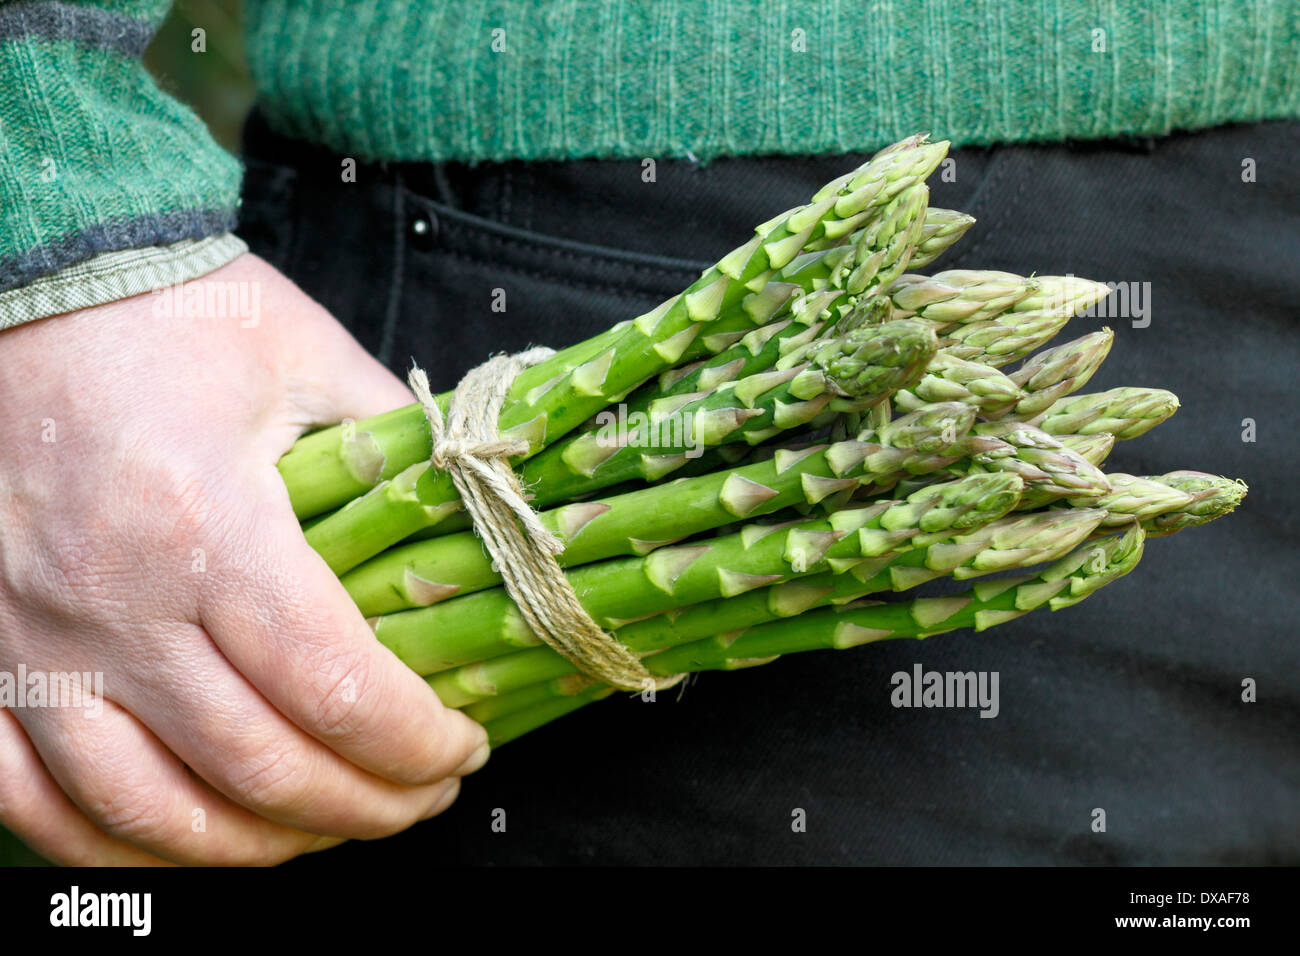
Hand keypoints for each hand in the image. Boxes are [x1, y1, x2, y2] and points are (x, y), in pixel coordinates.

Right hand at [0, 252, 487, 864]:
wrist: (35, 288)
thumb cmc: (174, 314)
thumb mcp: (308, 358)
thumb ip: (398, 443)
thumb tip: (475, 508)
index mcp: (207, 525)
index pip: (333, 687)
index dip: (416, 742)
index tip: (462, 749)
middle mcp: (111, 602)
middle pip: (258, 768)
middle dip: (365, 806)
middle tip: (422, 798)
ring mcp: (31, 641)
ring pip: (147, 809)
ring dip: (258, 847)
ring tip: (328, 830)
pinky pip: (30, 798)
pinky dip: (116, 846)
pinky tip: (188, 842)